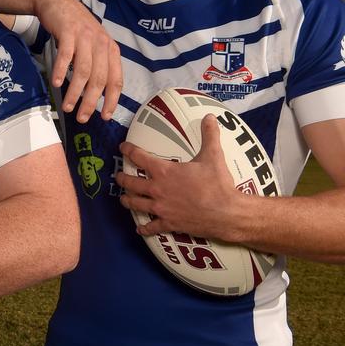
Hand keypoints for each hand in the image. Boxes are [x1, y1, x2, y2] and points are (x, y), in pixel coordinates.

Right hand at [31, 0, 121, 121]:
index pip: (116, 80)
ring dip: (75, 92)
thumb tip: (95, 93)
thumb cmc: (75, 28)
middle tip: (82, 117)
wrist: (57, 2)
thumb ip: (97, 64)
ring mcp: (85, 37)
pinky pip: (66, 56)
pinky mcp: (68, 32)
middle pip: (99, 79)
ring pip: (83, 71)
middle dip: (91, 101)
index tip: (105, 116)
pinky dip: (62, 71)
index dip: (112, 100)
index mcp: (110, 50)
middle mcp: (101, 44)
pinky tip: (57, 83)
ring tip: (67, 106)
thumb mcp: (92, 44)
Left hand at [117, 115, 242, 241]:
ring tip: (123, 198)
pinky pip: (151, 228)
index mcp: (164, 171)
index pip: (139, 157)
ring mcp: (161, 208)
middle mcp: (157, 189)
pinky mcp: (169, 224)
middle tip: (118, 176)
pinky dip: (144, 229)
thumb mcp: (213, 155)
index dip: (128, 150)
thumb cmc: (218, 184)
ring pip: (135, 204)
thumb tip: (210, 117)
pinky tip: (140, 229)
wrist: (227, 213)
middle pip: (131, 183)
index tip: (122, 147)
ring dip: (127, 200)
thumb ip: (209, 135)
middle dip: (122, 178)